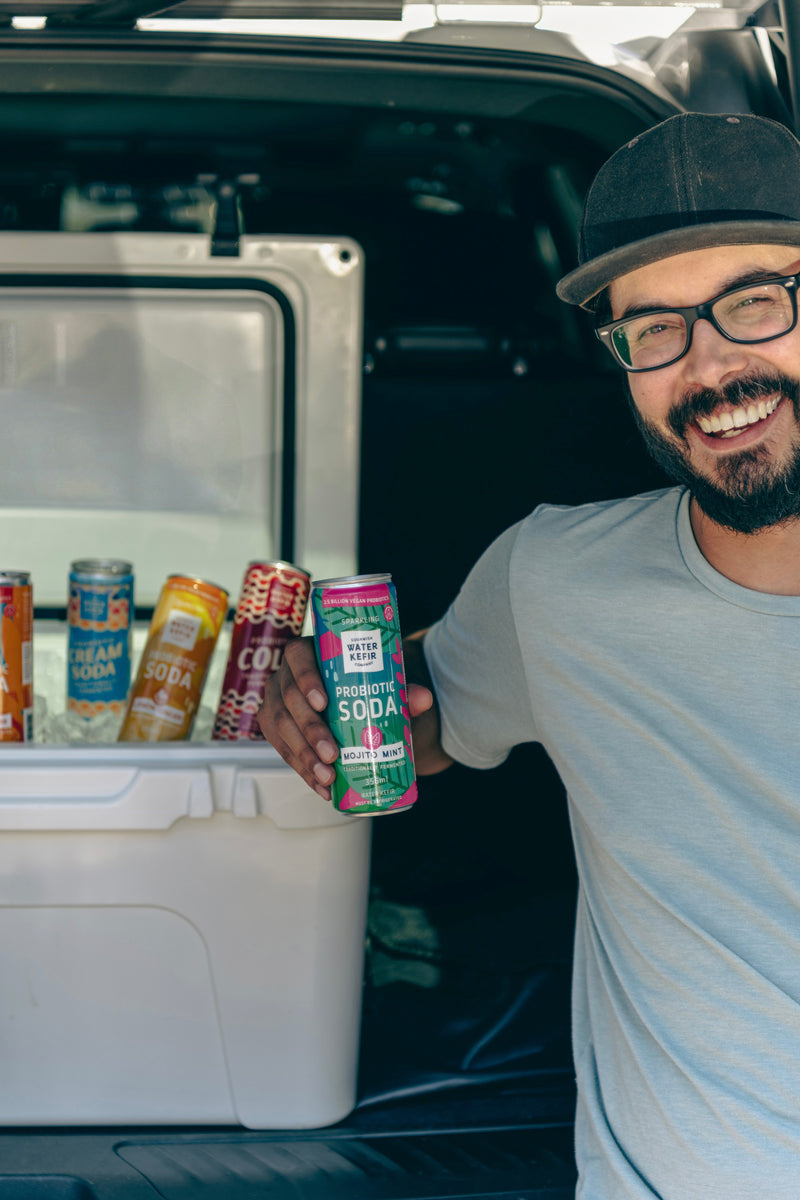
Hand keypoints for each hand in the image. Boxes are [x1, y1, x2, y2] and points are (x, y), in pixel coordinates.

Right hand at [258, 635, 440, 799]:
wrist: (367, 705)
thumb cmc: (373, 686)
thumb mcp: (389, 685)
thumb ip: (405, 690)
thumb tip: (422, 699)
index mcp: (310, 651)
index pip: (298, 655)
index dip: (306, 678)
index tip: (323, 703)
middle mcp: (287, 674)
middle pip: (289, 699)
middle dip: (309, 730)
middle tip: (332, 754)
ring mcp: (278, 702)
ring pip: (281, 728)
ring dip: (304, 756)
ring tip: (327, 776)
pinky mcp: (277, 729)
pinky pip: (283, 750)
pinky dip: (303, 771)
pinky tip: (322, 786)